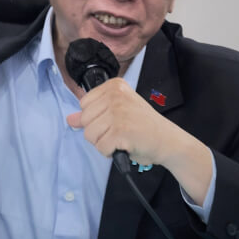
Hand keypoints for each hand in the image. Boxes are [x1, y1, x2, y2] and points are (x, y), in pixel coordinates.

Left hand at [67, 78, 212, 204]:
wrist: (168, 140)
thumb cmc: (143, 126)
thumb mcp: (117, 114)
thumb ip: (93, 115)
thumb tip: (70, 119)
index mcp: (114, 86)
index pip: (84, 104)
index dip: (97, 118)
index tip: (116, 119)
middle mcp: (116, 95)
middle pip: (85, 120)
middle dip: (99, 132)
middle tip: (120, 130)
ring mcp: (118, 112)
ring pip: (90, 135)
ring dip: (104, 143)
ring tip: (123, 138)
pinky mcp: (120, 131)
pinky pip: (101, 147)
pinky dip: (110, 152)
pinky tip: (125, 145)